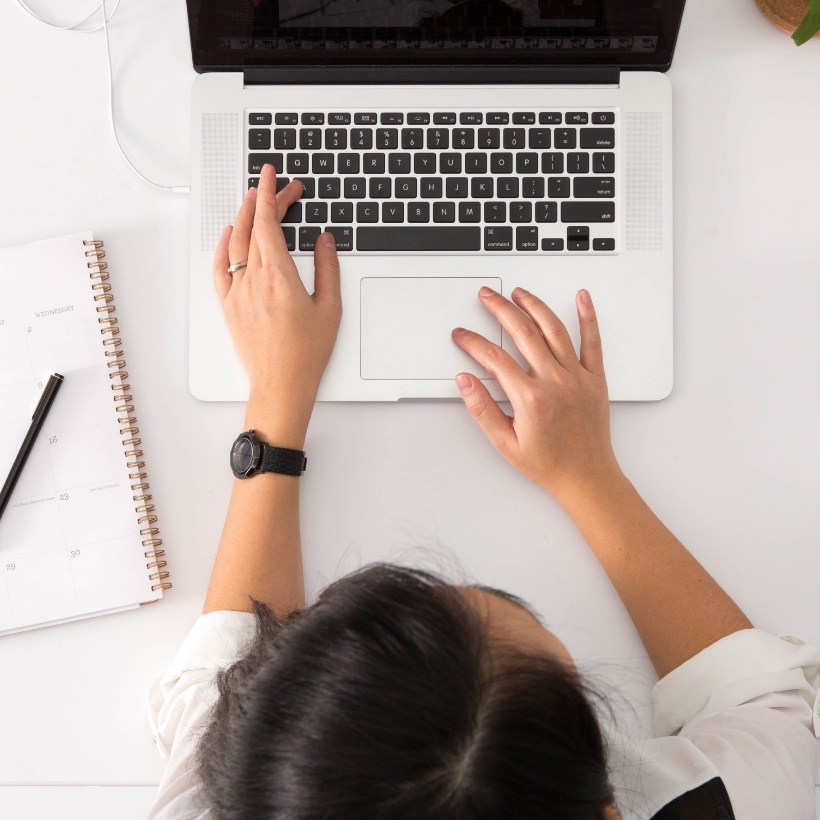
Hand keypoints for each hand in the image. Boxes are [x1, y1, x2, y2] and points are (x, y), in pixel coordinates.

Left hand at [214, 164, 341, 447]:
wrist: (281, 384)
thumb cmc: (306, 353)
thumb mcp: (330, 307)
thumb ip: (328, 268)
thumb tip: (324, 240)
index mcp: (279, 277)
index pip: (268, 223)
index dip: (270, 194)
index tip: (273, 176)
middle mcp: (253, 280)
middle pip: (253, 228)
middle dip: (265, 201)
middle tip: (279, 188)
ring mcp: (237, 292)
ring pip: (235, 243)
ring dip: (243, 217)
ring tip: (253, 201)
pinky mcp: (229, 306)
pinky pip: (220, 268)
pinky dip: (223, 246)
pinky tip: (228, 235)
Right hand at [452, 287, 620, 505]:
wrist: (586, 477)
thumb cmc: (548, 463)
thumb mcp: (505, 443)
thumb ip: (482, 409)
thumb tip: (465, 381)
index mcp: (530, 398)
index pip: (494, 358)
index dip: (473, 342)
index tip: (462, 335)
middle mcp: (555, 382)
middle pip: (523, 332)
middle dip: (500, 309)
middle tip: (487, 296)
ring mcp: (577, 377)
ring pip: (554, 330)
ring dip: (534, 306)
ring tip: (519, 292)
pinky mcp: (595, 378)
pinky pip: (592, 341)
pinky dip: (588, 317)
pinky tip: (582, 298)